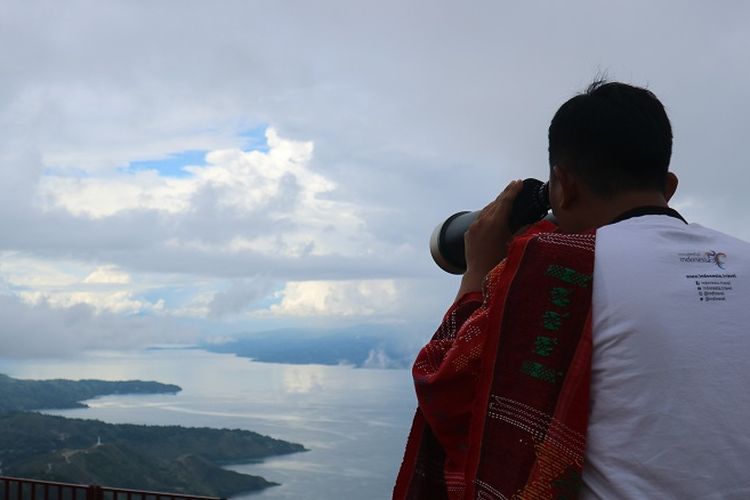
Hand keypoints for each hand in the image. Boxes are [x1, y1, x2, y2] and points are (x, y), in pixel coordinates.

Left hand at [455, 179, 523, 298]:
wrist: (478, 275)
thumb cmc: (500, 262)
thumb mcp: (514, 244)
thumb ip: (522, 229)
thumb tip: (531, 220)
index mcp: (496, 222)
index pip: (506, 201)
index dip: (513, 190)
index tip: (519, 182)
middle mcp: (483, 221)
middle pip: (496, 202)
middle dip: (506, 193)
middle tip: (514, 185)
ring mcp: (473, 226)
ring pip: (487, 210)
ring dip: (497, 203)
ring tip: (505, 198)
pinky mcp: (469, 232)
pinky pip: (480, 219)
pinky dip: (488, 214)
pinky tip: (493, 214)